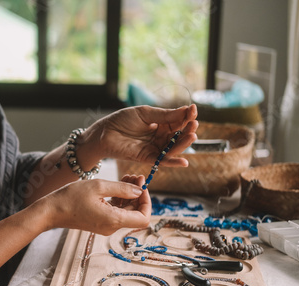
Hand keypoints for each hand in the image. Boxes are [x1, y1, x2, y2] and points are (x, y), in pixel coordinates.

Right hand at [41, 176, 150, 235]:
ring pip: (127, 212)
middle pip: (136, 214)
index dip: (147, 202)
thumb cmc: (71, 198)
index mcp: (114, 220)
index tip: (141, 186)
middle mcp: (112, 227)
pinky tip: (117, 186)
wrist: (51, 211)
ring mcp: (106, 226)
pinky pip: (116, 212)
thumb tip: (139, 190)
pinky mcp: (100, 223)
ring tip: (126, 177)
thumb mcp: (98, 187)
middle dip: (138, 194)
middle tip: (135, 176)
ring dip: (129, 196)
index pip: (144, 218)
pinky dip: (120, 200)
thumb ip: (122, 189)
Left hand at [82, 104, 197, 166]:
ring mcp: (155, 148)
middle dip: (188, 130)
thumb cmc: (121, 120)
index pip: (179, 121)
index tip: (194, 110)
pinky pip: (162, 161)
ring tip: (192, 136)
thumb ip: (164, 115)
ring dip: (184, 144)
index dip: (187, 116)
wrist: (104, 133)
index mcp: (161, 123)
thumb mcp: (145, 114)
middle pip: (179, 135)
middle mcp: (160, 136)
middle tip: (194, 125)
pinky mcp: (147, 158)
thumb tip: (186, 110)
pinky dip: (173, 163)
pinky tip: (184, 162)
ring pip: (173, 148)